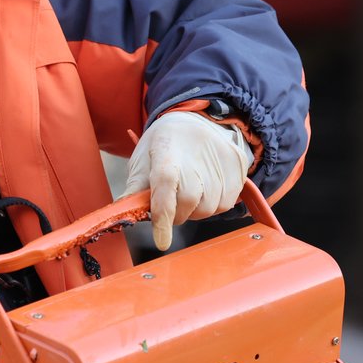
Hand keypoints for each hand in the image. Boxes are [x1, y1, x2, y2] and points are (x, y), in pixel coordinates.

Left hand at [122, 111, 253, 250]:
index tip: (162, 241)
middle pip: (190, 202)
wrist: (199, 121)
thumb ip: (135, 188)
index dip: (163, 216)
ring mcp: (222, 162)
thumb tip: (124, 213)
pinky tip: (205, 187)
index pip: (166, 185)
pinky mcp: (238, 169)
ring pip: (208, 209)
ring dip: (194, 210)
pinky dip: (211, 205)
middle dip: (176, 213)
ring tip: (189, 189)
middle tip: (170, 202)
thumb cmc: (165, 144)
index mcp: (168, 150)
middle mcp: (198, 155)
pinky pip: (224, 205)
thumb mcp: (143, 158)